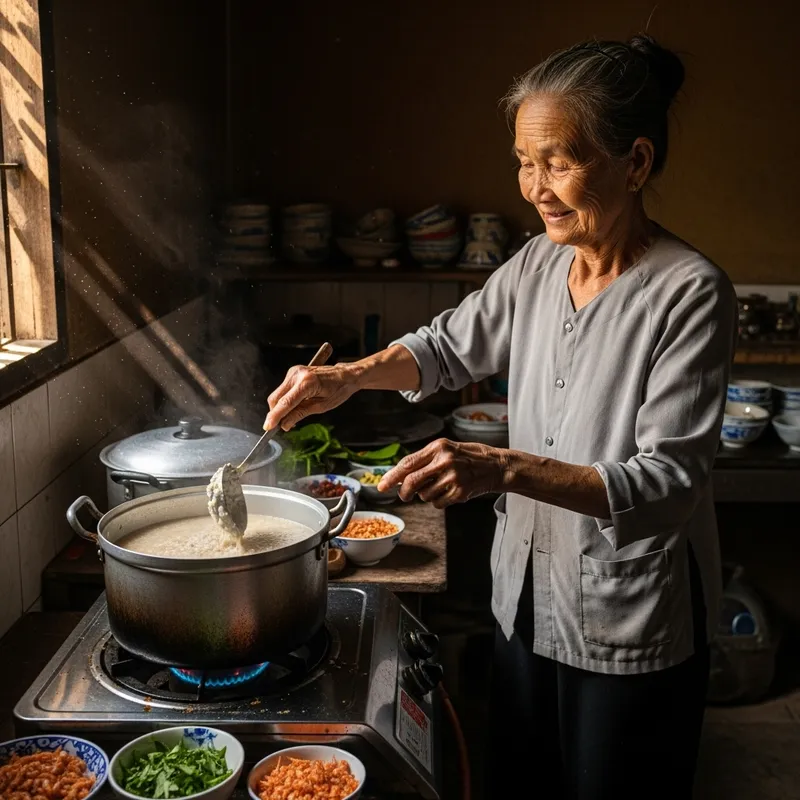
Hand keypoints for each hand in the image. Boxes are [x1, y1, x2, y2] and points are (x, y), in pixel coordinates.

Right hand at [264, 364, 357, 430]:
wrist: (346, 375)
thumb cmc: (338, 390)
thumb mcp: (321, 406)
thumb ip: (300, 414)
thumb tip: (284, 425)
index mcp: (307, 383)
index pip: (285, 402)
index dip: (275, 416)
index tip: (268, 428)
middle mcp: (297, 374)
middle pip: (276, 398)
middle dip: (275, 413)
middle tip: (282, 427)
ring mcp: (294, 371)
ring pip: (277, 394)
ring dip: (280, 408)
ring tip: (292, 418)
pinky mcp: (293, 372)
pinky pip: (282, 390)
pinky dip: (284, 400)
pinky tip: (294, 407)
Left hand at [378, 439, 507, 507]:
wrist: (497, 466)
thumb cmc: (469, 457)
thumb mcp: (447, 450)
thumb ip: (424, 460)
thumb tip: (400, 476)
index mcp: (438, 447)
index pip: (407, 463)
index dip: (392, 477)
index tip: (381, 486)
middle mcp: (444, 461)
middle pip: (412, 482)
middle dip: (404, 492)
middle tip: (404, 496)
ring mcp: (453, 477)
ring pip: (424, 495)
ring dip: (427, 495)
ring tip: (442, 486)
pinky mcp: (460, 492)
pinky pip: (437, 503)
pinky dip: (439, 501)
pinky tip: (450, 492)